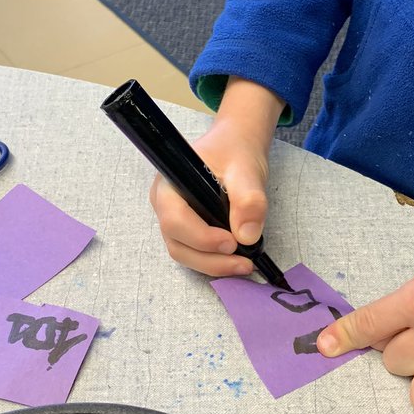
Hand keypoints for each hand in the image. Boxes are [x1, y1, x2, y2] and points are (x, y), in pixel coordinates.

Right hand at [149, 79, 283, 276]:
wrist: (236, 148)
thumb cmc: (234, 152)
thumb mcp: (246, 169)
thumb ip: (248, 199)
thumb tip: (247, 236)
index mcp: (169, 185)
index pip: (175, 220)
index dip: (201, 237)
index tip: (233, 243)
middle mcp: (165, 206)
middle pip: (178, 244)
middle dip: (210, 259)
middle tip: (244, 263)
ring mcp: (174, 221)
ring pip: (185, 254)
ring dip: (214, 265)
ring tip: (245, 264)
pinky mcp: (187, 231)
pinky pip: (195, 253)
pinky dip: (215, 261)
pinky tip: (238, 259)